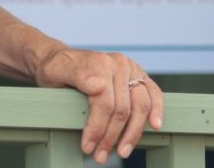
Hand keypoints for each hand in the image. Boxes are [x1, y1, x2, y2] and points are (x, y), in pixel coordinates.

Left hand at [33, 46, 163, 163]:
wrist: (60, 58)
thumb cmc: (57, 68)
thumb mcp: (56, 70)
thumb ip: (76, 76)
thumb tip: (98, 86)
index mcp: (100, 63)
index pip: (104, 103)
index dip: (97, 128)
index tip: (88, 146)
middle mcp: (118, 64)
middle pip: (121, 109)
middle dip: (111, 137)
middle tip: (99, 155)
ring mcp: (131, 69)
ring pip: (140, 107)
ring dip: (132, 134)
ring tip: (121, 152)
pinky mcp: (140, 75)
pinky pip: (154, 94)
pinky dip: (157, 111)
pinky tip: (154, 126)